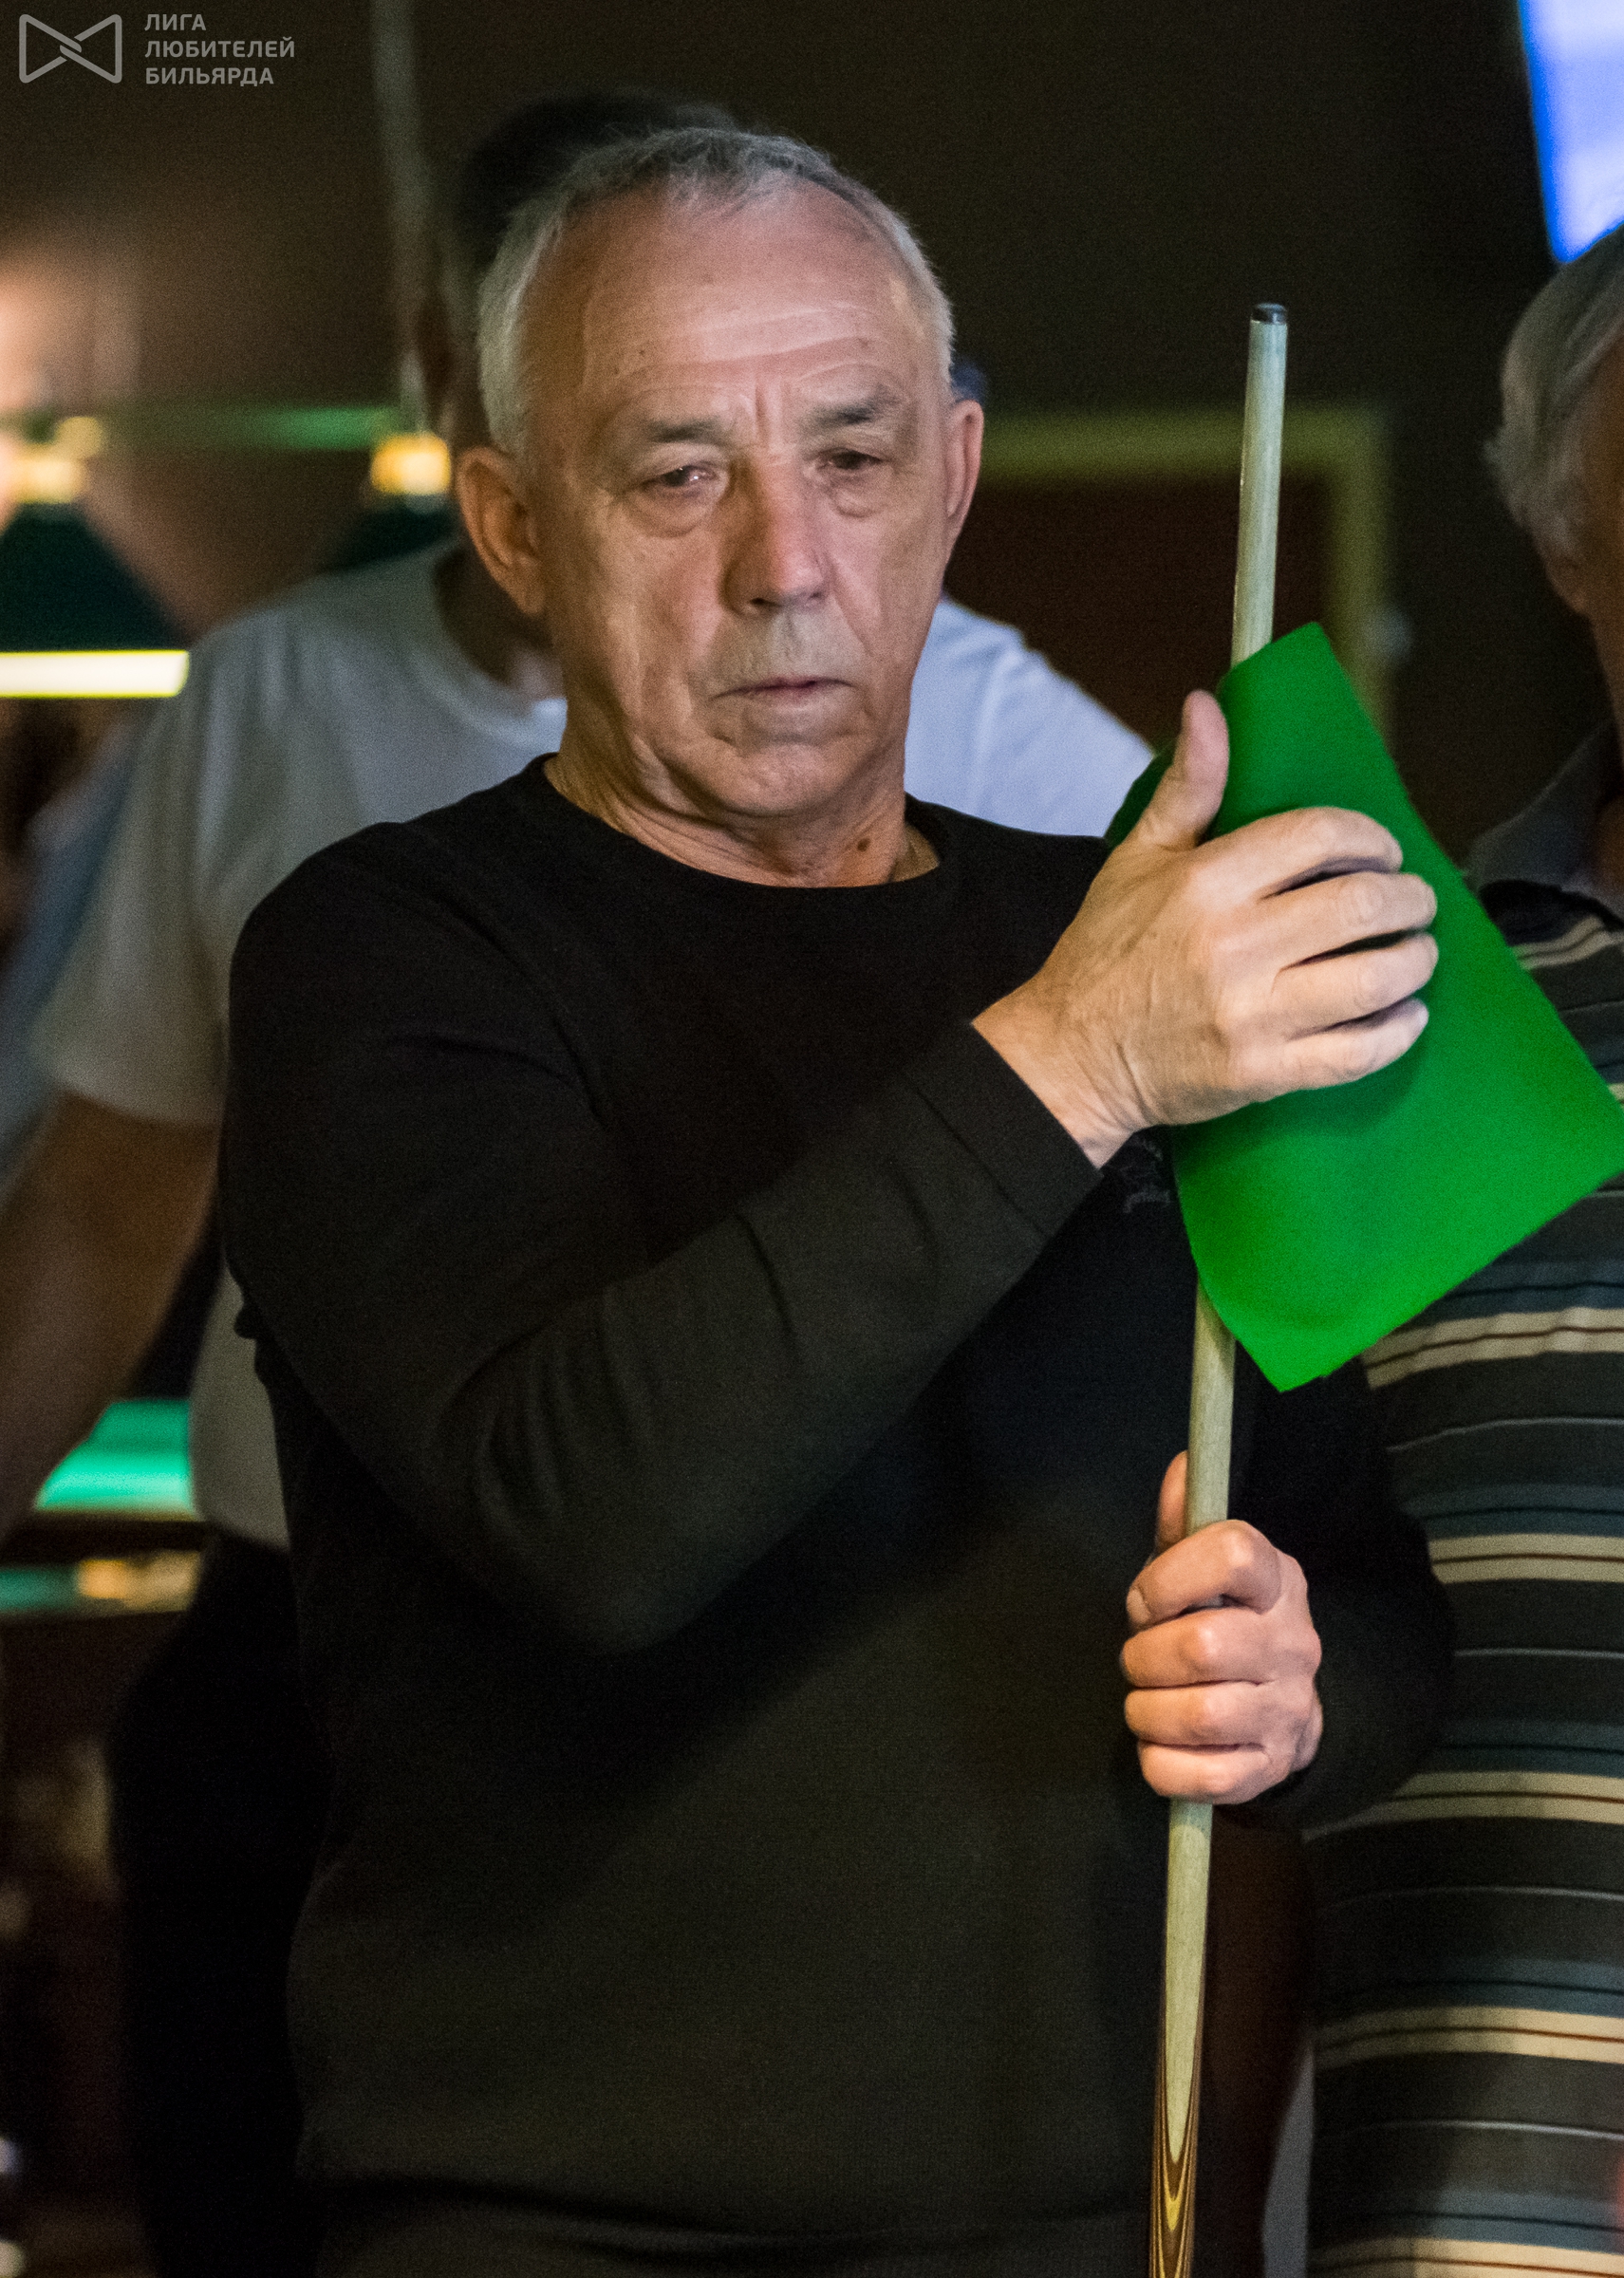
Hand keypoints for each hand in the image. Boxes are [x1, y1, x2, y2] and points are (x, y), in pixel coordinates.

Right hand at [972, 690, 1438, 1162]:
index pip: (1320, 836)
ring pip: (1374, 979)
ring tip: (1415, 953)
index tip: (1382, 852)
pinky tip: (1404, 1013)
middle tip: (1414, 902)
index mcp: (1206, 882)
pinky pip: (1357, 1052)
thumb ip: (1189, 786)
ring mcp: (1251, 1014)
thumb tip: (1209, 706)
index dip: (1370, 838)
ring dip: (1414, 961)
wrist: (1070, 1056)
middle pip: (1361, 905)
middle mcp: (1233, 945)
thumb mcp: (1136, 858)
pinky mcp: (1262, 1072)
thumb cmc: (1106, 954)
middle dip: (1408, 899)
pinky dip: (1397, 1030)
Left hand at [1120, 1452, 1323, 1803]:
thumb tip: (1183, 1466)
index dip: (1170, 1576)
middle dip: (1145, 1655)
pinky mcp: (1269, 1766)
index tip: (1144, 1600)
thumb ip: (1184, 1523)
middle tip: (1136, 1659)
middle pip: (1204, 1645)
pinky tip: (1158, 1743)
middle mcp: (1292, 1643)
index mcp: (1277, 1582)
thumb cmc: (1223, 1621)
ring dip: (1147, 1710)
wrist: (1280, 1708)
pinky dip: (1162, 1764)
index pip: (1234, 1554)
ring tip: (1144, 1701)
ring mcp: (1287, 1709)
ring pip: (1200, 1715)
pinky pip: (1205, 1777)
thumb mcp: (1202, 1568)